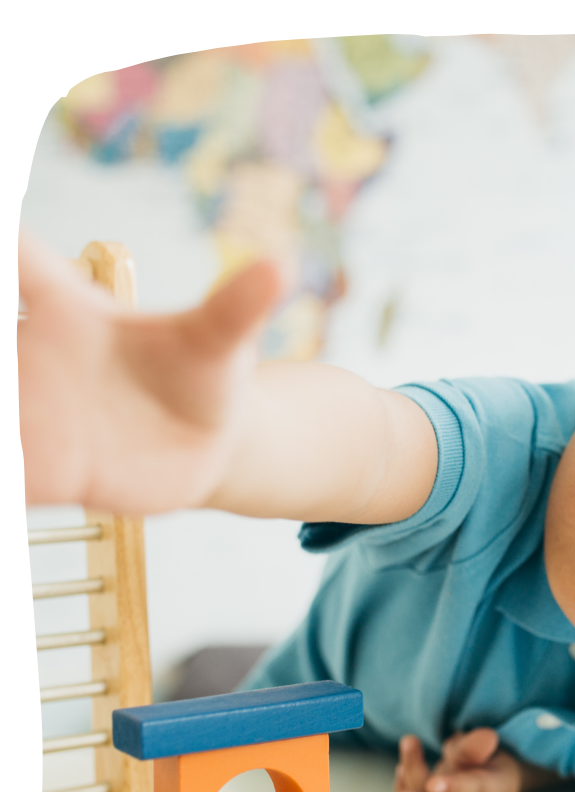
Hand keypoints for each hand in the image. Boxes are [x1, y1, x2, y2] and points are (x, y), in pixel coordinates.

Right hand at [10, 230, 281, 514]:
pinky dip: (22, 479)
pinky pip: (19, 481)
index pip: (18, 270)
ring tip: (16, 421)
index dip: (1, 262)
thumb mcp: (217, 340)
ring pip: (2, 410)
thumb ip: (237, 306)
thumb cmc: (203, 372)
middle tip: (8, 371)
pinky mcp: (46, 473)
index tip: (2, 257)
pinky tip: (35, 486)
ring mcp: (35, 417)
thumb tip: (281, 265)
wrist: (204, 443)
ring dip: (6, 418)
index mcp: (71, 314)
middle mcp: (38, 361)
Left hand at [393, 729, 526, 791]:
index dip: (455, 787)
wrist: (490, 775)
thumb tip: (487, 737)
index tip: (432, 784)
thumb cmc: (488, 758)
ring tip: (402, 762)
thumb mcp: (488, 746)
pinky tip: (402, 770)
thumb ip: (479, 745)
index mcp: (499, 788)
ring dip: (408, 791)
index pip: (477, 790)